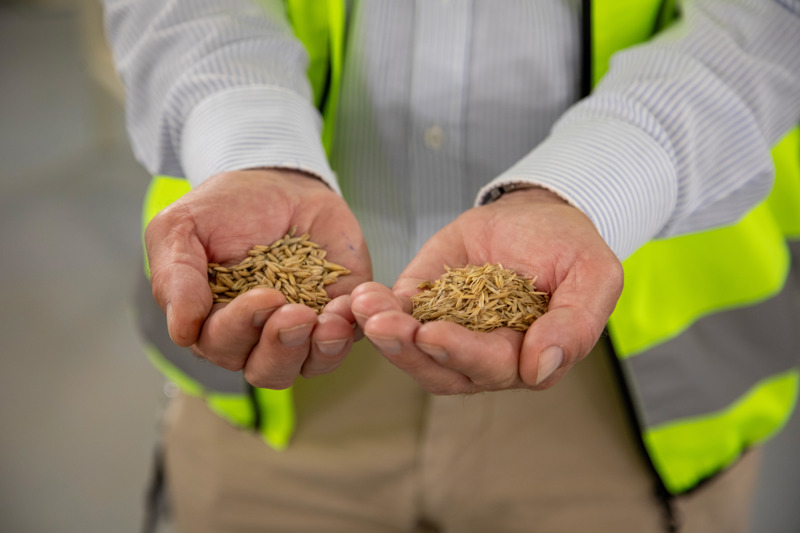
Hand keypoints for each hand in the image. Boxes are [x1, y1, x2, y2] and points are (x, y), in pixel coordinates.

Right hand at [145, 169, 370, 388]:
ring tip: (328, 321)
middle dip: (280, 346)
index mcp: (212, 323)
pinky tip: (347, 307)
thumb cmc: (224, 208)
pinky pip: (346, 339)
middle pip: (265, 370)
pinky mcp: (338, 314)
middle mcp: (255, 337)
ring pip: (307, 366)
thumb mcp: (181, 228)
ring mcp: (301, 330)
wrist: (279, 182)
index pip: (221, 346)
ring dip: (317, 350)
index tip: (263, 296)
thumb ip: (175, 277)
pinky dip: (348, 331)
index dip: (241, 328)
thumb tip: (180, 332)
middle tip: (296, 313)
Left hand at [351, 187, 622, 393]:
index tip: (433, 335)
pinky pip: (399, 319)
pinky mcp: (425, 307)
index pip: (494, 367)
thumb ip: (577, 324)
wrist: (536, 214)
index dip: (464, 353)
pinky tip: (361, 297)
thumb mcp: (593, 274)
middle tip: (383, 326)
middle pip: (444, 369)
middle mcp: (485, 356)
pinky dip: (377, 312)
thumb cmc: (569, 246)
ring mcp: (451, 332)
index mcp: (528, 356)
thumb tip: (540, 370)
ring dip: (387, 337)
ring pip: (415, 353)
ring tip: (365, 309)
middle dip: (410, 350)